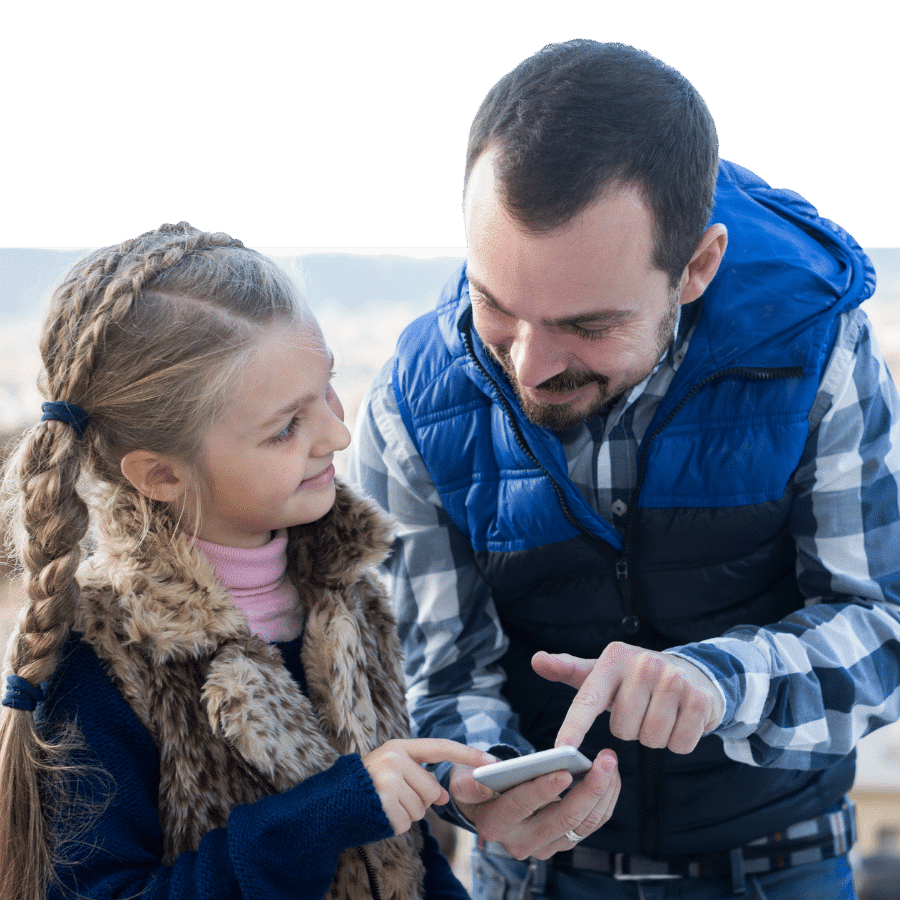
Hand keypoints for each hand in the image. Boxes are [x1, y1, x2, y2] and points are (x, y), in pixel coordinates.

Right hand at [362, 738, 494, 834]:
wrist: (328, 806)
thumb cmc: (364, 789)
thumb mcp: (391, 773)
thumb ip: (419, 777)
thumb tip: (445, 794)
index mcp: (398, 748)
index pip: (440, 748)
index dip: (467, 754)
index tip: (491, 761)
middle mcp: (395, 760)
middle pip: (432, 790)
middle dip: (419, 800)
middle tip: (392, 796)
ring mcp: (390, 781)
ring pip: (422, 809)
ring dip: (406, 813)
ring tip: (383, 804)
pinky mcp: (386, 804)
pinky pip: (408, 822)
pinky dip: (396, 824)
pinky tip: (380, 815)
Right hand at [448, 750, 619, 859]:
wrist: (485, 806)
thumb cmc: (476, 784)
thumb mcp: (462, 780)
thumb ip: (470, 782)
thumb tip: (484, 778)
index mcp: (494, 824)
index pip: (522, 806)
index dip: (544, 790)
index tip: (565, 772)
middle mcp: (520, 842)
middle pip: (562, 820)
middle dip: (589, 789)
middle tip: (605, 760)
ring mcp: (544, 846)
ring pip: (582, 825)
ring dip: (602, 793)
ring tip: (610, 763)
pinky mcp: (561, 843)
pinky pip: (590, 825)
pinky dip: (604, 800)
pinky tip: (610, 777)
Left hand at [533, 643, 724, 754]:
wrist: (692, 672)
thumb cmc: (635, 679)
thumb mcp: (602, 672)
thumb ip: (568, 670)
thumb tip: (536, 660)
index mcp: (614, 657)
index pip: (587, 700)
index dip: (573, 728)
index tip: (560, 750)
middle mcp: (644, 664)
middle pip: (622, 729)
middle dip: (630, 728)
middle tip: (641, 708)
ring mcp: (674, 680)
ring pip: (649, 739)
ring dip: (654, 736)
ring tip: (660, 712)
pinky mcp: (700, 700)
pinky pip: (678, 744)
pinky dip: (678, 741)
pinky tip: (680, 719)